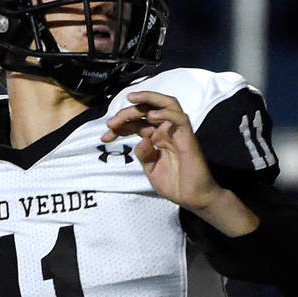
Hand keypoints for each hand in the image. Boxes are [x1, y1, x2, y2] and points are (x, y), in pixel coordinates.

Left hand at [102, 90, 258, 236]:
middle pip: (147, 109)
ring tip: (131, 99)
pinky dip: (166, 113)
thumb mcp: (151, 169)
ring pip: (167, 104)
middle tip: (111, 124)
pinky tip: (151, 116)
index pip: (136, 122)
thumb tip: (140, 141)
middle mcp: (165, 130)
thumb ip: (143, 154)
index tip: (104, 137)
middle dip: (126, 113)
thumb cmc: (175, 184)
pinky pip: (180, 118)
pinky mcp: (188, 137)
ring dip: (148, 98)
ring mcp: (177, 132)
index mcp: (155, 136)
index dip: (119, 125)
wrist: (193, 198)